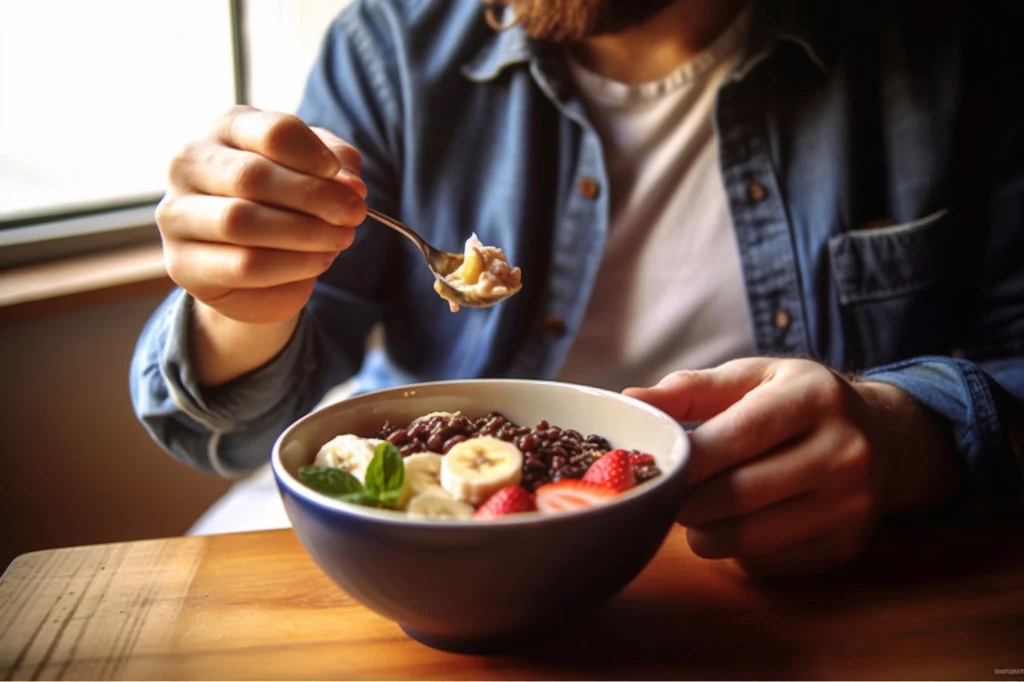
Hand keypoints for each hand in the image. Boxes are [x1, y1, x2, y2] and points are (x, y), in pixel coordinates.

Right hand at [156, 105, 367, 324]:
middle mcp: (189, 163)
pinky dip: (292, 265)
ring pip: (242, 221)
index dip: (315, 156)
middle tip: (354, 215)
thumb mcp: (316, 174)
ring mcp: (177, 214)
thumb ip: (336, 165)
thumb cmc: (284, 206)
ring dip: (306, 233)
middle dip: (315, 198)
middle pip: (252, 176)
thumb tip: (350, 183)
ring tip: (341, 239)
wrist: (253, 272)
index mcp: (225, 128)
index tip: (350, 181)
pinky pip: (243, 265)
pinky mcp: (183, 263)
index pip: (271, 131)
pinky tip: (319, 261)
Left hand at [626, 358, 958, 575]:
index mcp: (815, 398)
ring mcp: (851, 506)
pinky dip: (736, 549)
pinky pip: (766, 561)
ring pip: (748, 537)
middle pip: (739, 494)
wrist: (885, 440)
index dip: (688, 457)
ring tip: (694, 510)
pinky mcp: (845, 548)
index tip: (657, 464)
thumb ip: (691, 390)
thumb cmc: (799, 403)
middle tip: (667, 492)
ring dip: (703, 531)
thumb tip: (631, 402)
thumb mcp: (754, 378)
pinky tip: (735, 523)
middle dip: (687, 499)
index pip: (739, 435)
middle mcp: (844, 452)